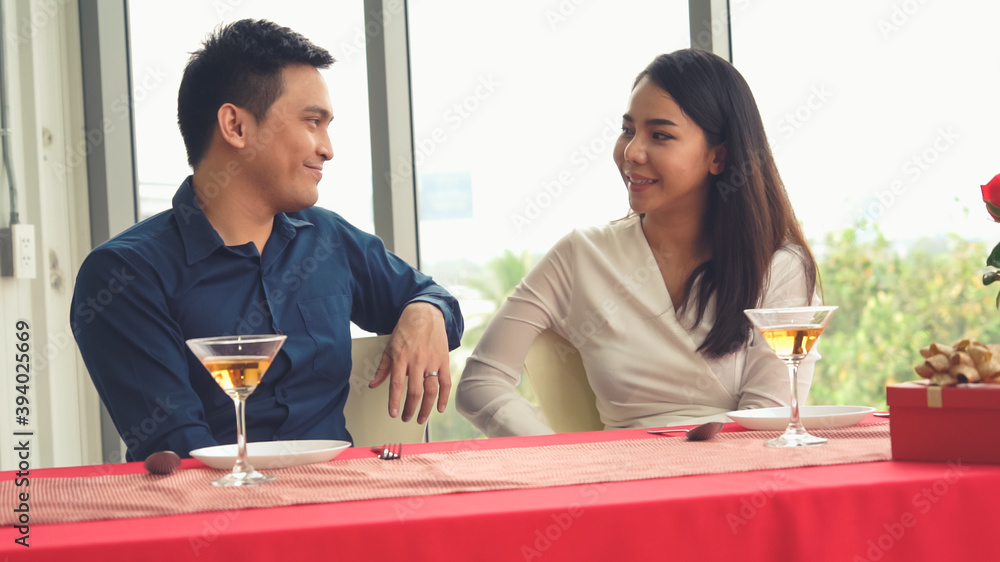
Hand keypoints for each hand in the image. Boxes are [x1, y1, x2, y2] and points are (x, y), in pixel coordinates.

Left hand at [369, 302, 450, 423]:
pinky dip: (444, 397)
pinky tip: (439, 408)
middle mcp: (417, 361)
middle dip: (410, 409)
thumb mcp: (390, 347)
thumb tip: (373, 385)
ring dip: (426, 408)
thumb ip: (383, 368)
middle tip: (405, 418)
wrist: (425, 314)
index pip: (396, 384)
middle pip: (415, 391)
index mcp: (401, 358)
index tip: (393, 413)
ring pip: (431, 390)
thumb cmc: (406, 330)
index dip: (394, 401)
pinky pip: (446, 383)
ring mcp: (432, 361)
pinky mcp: (444, 360)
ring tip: (421, 418)